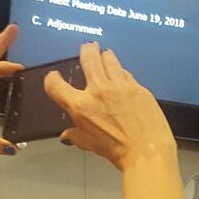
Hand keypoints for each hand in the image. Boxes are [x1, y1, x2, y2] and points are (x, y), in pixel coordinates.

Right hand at [45, 43, 175, 169]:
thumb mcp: (90, 144)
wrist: (146, 151)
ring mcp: (119, 86)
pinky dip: (122, 73)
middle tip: (88, 47)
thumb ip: (76, 135)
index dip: (52, 79)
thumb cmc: (119, 151)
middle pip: (88, 58)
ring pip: (109, 59)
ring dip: (105, 56)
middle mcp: (98, 91)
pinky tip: (123, 75)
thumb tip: (67, 135)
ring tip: (105, 54)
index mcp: (81, 106)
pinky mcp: (137, 87)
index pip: (56, 84)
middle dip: (86, 50)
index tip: (55, 77)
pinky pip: (127, 74)